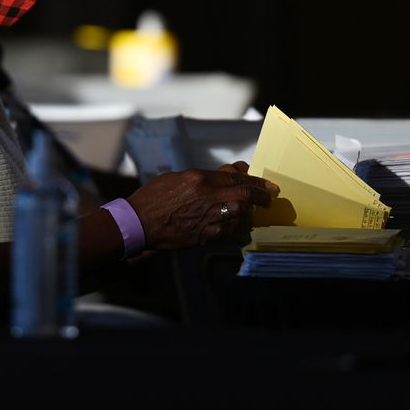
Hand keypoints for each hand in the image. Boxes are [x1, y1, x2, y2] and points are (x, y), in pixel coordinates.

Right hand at [126, 161, 278, 249]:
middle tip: (270, 197)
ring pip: (240, 215)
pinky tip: (238, 224)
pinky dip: (237, 227)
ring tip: (253, 211)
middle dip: (261, 197)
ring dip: (249, 213)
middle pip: (244, 196)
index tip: (268, 185)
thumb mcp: (179, 177)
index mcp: (200, 179)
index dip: (256, 182)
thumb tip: (229, 174)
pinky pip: (228, 231)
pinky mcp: (203, 236)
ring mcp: (206, 219)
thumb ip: (206, 176)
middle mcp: (207, 198)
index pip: (236, 179)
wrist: (139, 223)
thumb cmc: (154, 196)